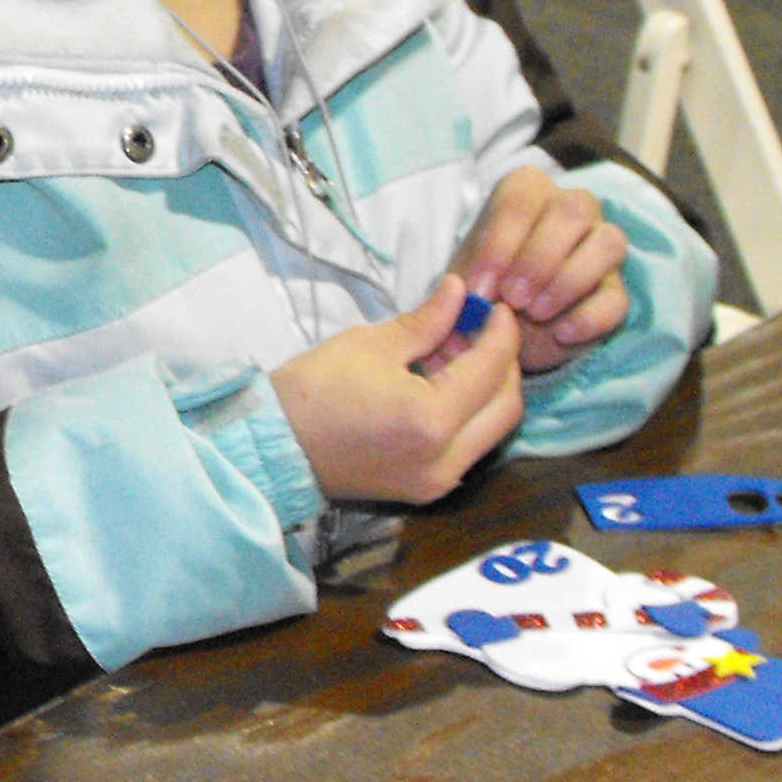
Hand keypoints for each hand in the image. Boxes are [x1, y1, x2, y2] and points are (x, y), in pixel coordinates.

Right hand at [271, 274, 524, 504]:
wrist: (275, 447)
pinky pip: (469, 447)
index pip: (491, 368)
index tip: (495, 307)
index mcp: (432, 419)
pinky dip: (468, 415)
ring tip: (453, 356)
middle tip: (480, 331)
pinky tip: (441, 386)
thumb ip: (427, 320)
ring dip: (487, 390)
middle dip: (503, 363)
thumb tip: (460, 292)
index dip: (500, 332)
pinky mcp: (426, 489)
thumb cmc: (314, 391)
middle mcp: (446, 459)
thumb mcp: (371, 344)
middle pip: (507, 405)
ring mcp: (438, 481)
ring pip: (492, 429)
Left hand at [456, 165, 630, 370]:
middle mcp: (572, 208)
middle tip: (511, 299)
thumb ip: (461, 287)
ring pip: (609, 243)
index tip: (480, 288)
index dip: (500, 244)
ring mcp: (600, 246)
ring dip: (568, 281)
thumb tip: (473, 299)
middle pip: (573, 210)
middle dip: (539, 258)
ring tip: (535, 313)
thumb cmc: (483, 290)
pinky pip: (618, 296)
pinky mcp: (615, 290)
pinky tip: (562, 333)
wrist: (503, 330)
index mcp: (527, 192)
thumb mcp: (462, 284)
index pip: (520, 198)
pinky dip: (591, 317)